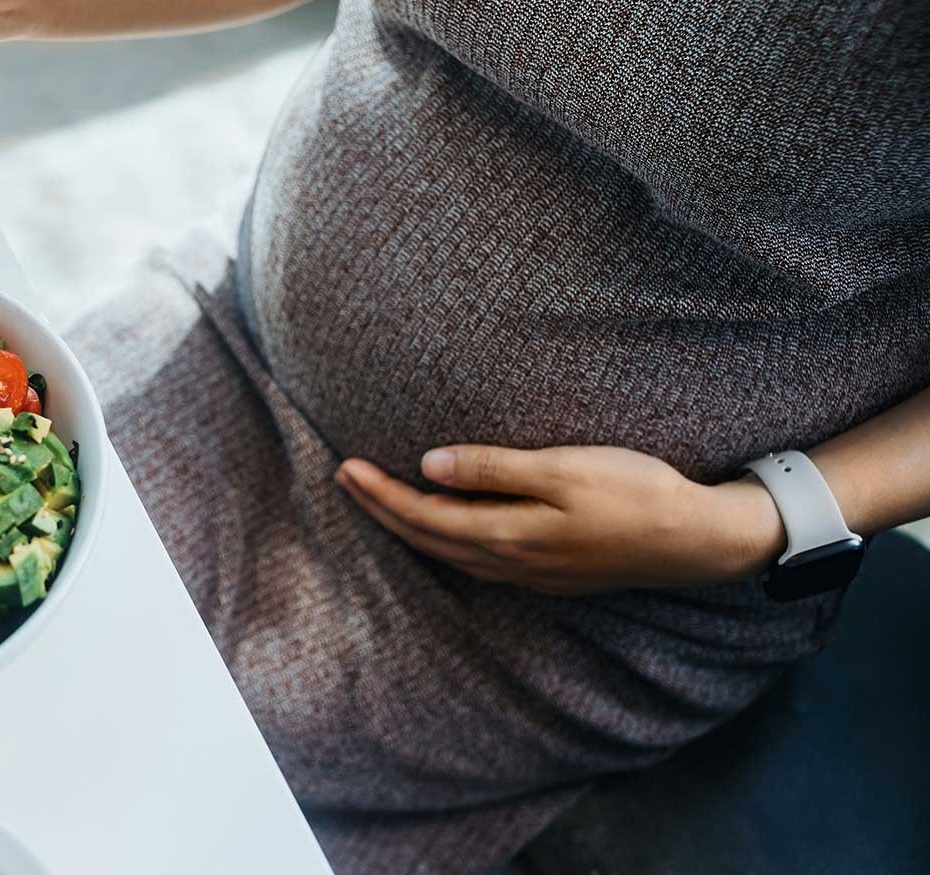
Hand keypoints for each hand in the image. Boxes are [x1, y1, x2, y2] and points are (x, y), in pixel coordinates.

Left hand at [335, 444, 786, 594]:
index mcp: (507, 536)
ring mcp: (530, 574)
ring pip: (450, 554)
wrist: (696, 540)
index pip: (422, 517)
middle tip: (345, 478)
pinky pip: (476, 561)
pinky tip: (444, 526)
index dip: (379, 495)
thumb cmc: (633, 492)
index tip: (345, 468)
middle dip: (381, 509)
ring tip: (380, 500)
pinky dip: (445, 541)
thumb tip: (428, 467)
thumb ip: (494, 469)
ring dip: (409, 527)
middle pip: (427, 539)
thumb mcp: (562, 469)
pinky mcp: (549, 574)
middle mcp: (510, 563)